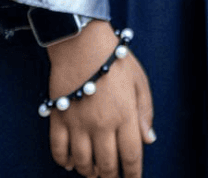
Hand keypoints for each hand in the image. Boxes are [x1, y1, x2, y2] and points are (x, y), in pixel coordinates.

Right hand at [47, 21, 154, 177]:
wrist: (82, 43)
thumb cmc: (116, 59)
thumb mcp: (140, 81)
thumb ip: (145, 112)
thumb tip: (149, 140)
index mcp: (125, 115)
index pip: (131, 155)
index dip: (133, 173)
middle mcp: (101, 125)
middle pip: (106, 164)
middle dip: (111, 177)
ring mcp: (77, 124)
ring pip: (82, 162)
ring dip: (88, 172)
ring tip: (94, 173)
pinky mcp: (58, 119)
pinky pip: (58, 149)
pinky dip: (63, 161)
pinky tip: (70, 164)